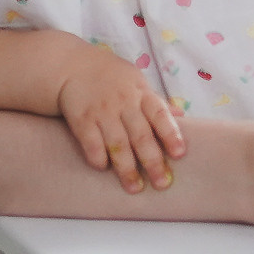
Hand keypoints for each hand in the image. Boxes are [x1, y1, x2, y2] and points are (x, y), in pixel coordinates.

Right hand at [56, 50, 187, 192]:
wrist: (71, 65)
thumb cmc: (111, 77)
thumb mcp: (136, 82)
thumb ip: (156, 102)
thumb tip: (182, 116)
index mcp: (141, 93)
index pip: (160, 114)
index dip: (171, 133)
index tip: (179, 154)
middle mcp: (123, 102)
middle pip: (140, 135)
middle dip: (152, 161)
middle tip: (162, 184)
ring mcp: (102, 111)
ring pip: (117, 143)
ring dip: (126, 168)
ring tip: (134, 188)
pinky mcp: (81, 119)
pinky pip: (91, 142)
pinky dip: (98, 157)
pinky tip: (104, 168)